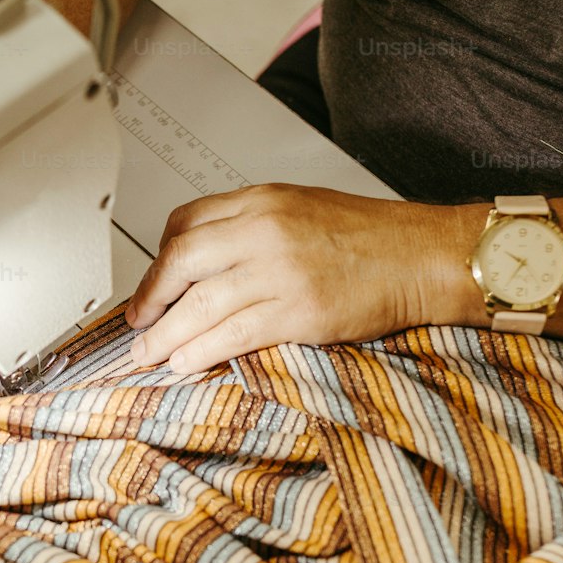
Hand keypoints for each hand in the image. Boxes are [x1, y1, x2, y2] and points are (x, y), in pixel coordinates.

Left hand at [123, 184, 471, 373]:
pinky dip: (202, 350)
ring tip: (148, 354)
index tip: (151, 282)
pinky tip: (185, 362)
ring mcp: (281, 271)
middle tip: (137, 322)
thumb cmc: (373, 237)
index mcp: (263, 200)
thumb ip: (253, 226)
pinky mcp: (299, 311)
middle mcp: (265, 230)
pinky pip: (234, 333)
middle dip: (150, 297)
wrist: (425, 257)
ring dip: (166, 334)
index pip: (186, 222)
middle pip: (181, 260)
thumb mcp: (303, 208)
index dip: (159, 257)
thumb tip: (207, 260)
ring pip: (201, 304)